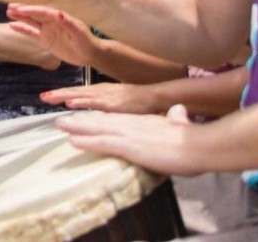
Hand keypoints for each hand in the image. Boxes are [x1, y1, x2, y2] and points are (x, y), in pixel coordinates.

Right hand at [8, 4, 97, 66]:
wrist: (89, 53)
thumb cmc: (87, 41)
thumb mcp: (79, 33)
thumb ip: (69, 23)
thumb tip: (59, 14)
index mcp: (60, 17)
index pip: (44, 12)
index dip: (32, 10)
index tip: (21, 8)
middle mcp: (52, 22)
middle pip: (35, 14)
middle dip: (23, 10)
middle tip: (10, 6)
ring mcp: (48, 30)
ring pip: (31, 22)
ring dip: (20, 17)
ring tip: (8, 12)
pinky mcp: (45, 40)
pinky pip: (32, 33)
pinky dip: (22, 29)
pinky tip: (12, 26)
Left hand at [41, 82, 162, 114]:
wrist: (158, 97)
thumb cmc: (142, 104)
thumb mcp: (122, 105)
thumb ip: (111, 109)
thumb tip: (100, 113)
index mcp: (104, 93)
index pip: (80, 93)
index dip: (65, 94)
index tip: (49, 97)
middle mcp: (103, 92)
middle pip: (77, 92)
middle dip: (59, 94)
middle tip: (43, 97)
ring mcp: (108, 98)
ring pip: (82, 97)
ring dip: (65, 96)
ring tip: (49, 98)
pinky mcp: (115, 106)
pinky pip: (95, 105)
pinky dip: (82, 102)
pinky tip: (70, 103)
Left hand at [56, 105, 203, 176]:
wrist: (198, 144)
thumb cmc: (192, 140)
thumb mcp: (181, 125)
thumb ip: (176, 118)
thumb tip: (179, 112)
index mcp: (143, 122)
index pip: (116, 119)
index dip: (98, 118)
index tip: (84, 119)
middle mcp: (133, 124)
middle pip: (101, 120)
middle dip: (80, 121)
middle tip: (61, 120)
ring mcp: (130, 133)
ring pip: (97, 128)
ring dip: (77, 127)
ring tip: (60, 126)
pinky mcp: (130, 145)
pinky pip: (103, 142)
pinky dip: (87, 141)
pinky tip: (73, 142)